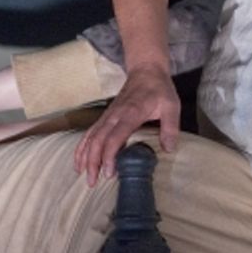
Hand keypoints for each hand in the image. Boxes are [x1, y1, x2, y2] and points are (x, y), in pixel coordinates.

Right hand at [73, 64, 179, 186]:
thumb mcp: (171, 105)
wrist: (146, 70)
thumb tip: (168, 149)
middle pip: (98, 140)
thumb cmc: (159, 89)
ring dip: (85, 157)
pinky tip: (80, 162)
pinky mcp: (105, 116)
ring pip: (90, 137)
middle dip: (93, 162)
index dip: (109, 156)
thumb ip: (170, 127)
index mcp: (130, 113)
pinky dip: (82, 147)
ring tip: (84, 176)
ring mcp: (108, 115)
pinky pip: (89, 133)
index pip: (114, 137)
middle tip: (93, 182)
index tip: (109, 173)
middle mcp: (115, 115)